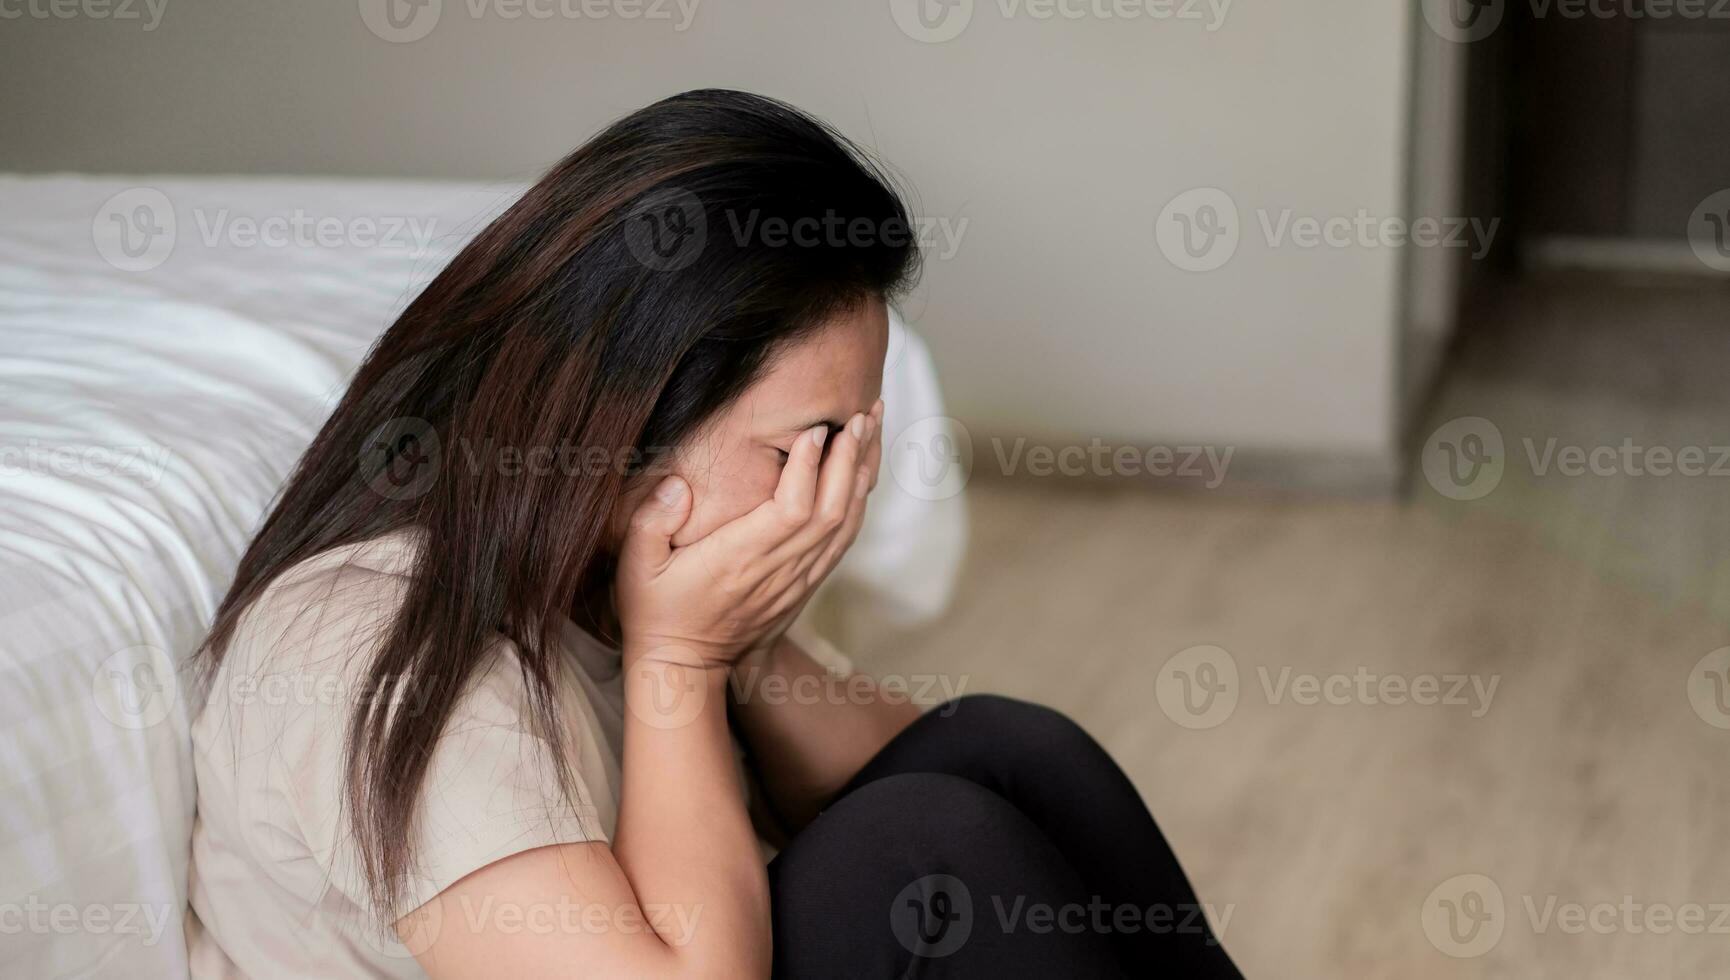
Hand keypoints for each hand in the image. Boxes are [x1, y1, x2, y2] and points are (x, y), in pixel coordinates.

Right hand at [615, 400, 883, 670]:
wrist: (682, 666)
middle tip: (862, 414)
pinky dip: (858, 503)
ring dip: (862, 475)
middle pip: (832, 510)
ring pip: (845, 523)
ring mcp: (796, 579)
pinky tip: (862, 473)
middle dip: (851, 458)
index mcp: (739, 558)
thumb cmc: (655, 611)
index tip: (818, 429)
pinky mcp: (803, 585)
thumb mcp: (634, 565)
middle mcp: (777, 569)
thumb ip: (652, 520)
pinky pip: (842, 540)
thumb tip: (678, 484)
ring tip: (873, 431)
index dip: (811, 468)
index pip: (792, 510)